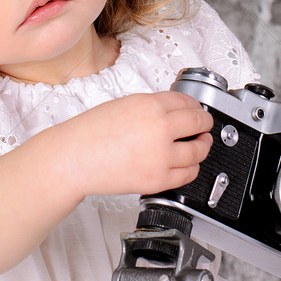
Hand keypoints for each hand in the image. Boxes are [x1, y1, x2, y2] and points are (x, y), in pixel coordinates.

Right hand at [61, 91, 213, 197]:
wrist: (75, 158)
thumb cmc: (92, 132)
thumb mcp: (126, 104)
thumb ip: (153, 107)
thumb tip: (175, 111)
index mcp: (150, 105)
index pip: (187, 101)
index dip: (196, 105)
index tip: (197, 109)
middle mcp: (159, 128)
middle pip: (199, 122)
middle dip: (205, 123)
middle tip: (205, 125)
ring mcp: (160, 155)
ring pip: (198, 150)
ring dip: (203, 146)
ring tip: (201, 144)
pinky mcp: (157, 179)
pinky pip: (187, 174)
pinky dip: (192, 168)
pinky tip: (189, 164)